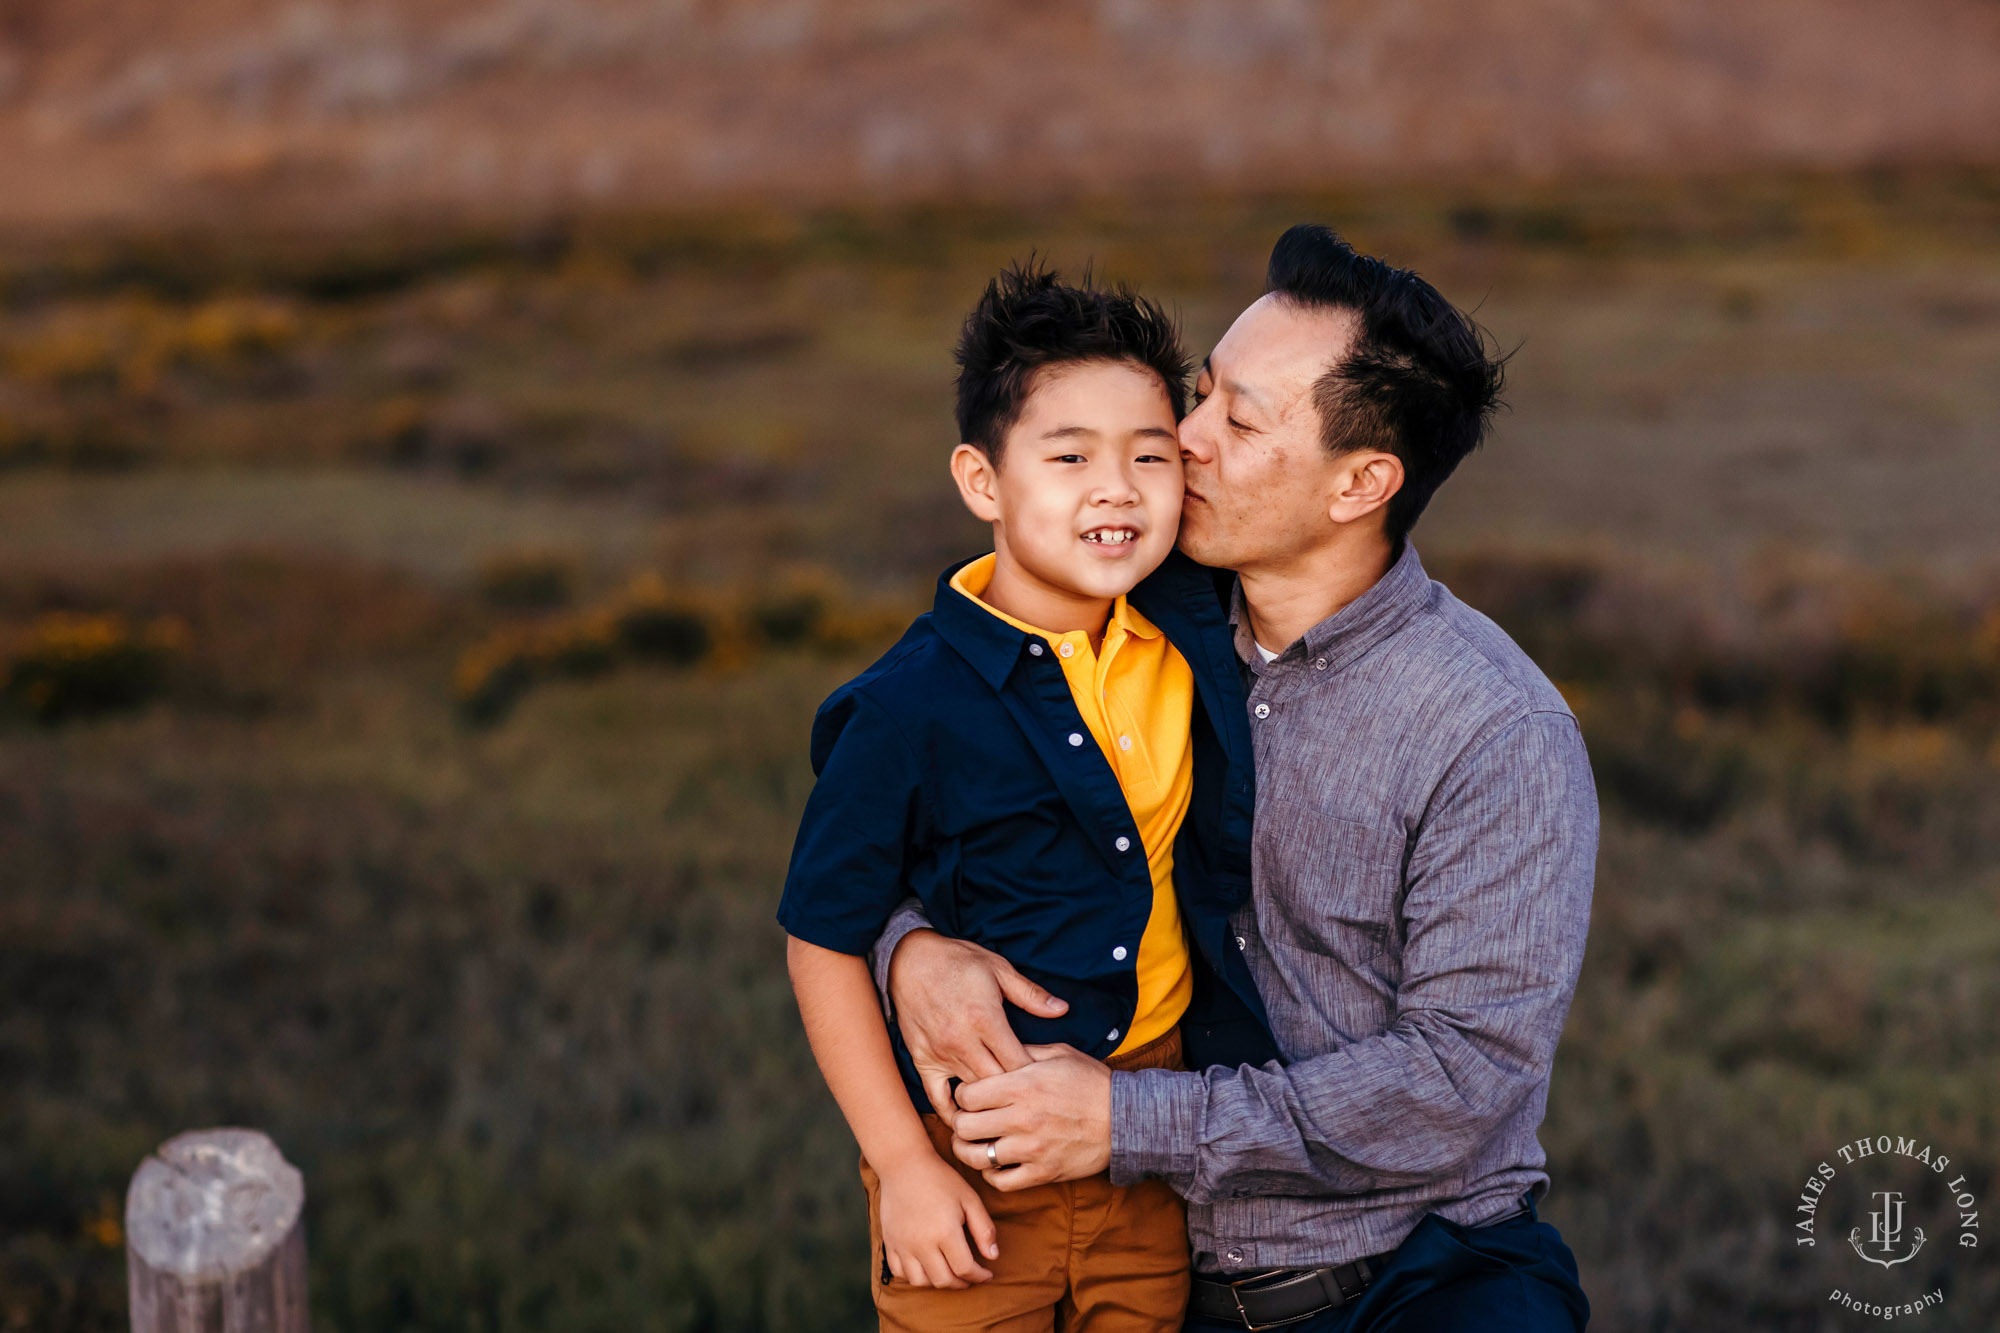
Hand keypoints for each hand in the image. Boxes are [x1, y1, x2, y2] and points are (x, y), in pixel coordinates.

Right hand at [876, 1152, 1000, 1288]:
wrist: (904, 1164)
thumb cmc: (940, 1178)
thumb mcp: (969, 1199)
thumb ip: (984, 1229)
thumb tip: (992, 1256)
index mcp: (945, 1232)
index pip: (965, 1269)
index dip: (980, 1276)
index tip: (987, 1273)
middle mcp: (922, 1244)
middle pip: (944, 1280)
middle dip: (962, 1283)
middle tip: (970, 1276)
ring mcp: (903, 1245)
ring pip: (921, 1282)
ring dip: (938, 1282)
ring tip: (949, 1271)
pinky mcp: (890, 1242)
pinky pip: (900, 1272)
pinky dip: (915, 1276)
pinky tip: (926, 1266)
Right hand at [888, 929, 1068, 1126]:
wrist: (909, 959)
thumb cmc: (957, 961)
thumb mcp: (998, 968)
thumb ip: (1031, 994)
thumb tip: (1062, 1009)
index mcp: (985, 1018)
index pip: (1017, 1063)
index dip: (1034, 1077)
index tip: (1046, 1083)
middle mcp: (962, 1040)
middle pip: (997, 1083)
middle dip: (1015, 1094)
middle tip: (1032, 1101)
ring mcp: (940, 1053)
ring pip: (972, 1093)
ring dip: (990, 1103)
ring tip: (1009, 1113)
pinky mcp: (922, 1060)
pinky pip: (937, 1097)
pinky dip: (953, 1112)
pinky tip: (969, 1120)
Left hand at [948, 1044, 1112, 1190]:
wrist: (1126, 1119)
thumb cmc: (1091, 1082)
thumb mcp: (1058, 1054)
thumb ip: (1022, 1051)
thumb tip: (993, 1050)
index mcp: (1022, 1085)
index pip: (966, 1095)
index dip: (962, 1094)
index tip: (969, 1095)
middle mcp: (1022, 1118)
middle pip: (964, 1127)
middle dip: (960, 1122)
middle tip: (966, 1119)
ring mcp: (1031, 1149)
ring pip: (976, 1157)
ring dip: (969, 1150)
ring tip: (974, 1142)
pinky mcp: (1042, 1173)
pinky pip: (1001, 1182)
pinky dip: (991, 1173)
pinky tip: (995, 1162)